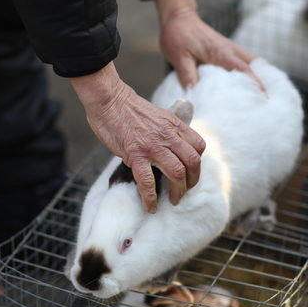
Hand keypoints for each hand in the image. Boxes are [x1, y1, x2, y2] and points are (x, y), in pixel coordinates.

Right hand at [70, 62, 205, 212]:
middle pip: (193, 162)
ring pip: (177, 173)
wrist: (109, 100)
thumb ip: (167, 130)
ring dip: (178, 192)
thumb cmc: (128, 108)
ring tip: (173, 201)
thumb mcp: (158, 115)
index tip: (190, 173)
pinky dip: (151, 197)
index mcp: (175, 125)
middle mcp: (168, 135)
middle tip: (184, 192)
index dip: (197, 163)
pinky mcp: (135, 154)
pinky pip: (148, 181)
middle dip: (192, 182)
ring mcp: (153, 146)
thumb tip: (171, 145)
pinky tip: (151, 206)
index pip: (198, 146)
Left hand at [154, 0, 265, 93]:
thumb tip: (193, 93)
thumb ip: (187, 74)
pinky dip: (252, 72)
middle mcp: (230, 50)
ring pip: (253, 63)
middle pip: (255, 66)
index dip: (253, 83)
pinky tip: (251, 85)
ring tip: (263, 96)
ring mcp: (230, 49)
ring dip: (260, 76)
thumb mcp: (179, 56)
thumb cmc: (178, 35)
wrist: (179, 18)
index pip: (242, 69)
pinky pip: (245, 62)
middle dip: (263, 82)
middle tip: (268, 102)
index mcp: (220, 52)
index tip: (263, 96)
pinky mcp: (227, 51)